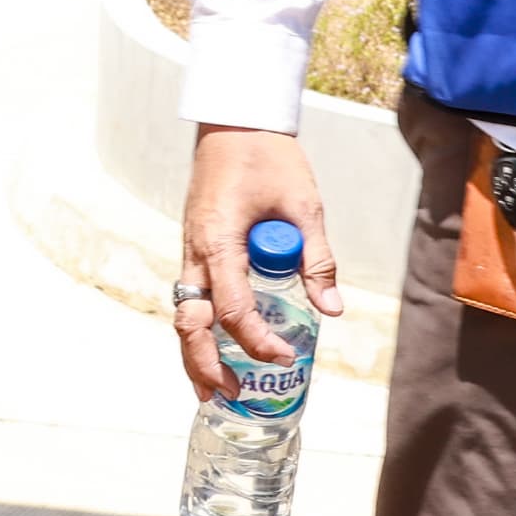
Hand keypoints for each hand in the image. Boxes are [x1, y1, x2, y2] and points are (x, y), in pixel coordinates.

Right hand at [176, 124, 343, 400]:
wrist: (236, 120)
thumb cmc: (268, 157)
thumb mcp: (303, 206)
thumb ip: (316, 260)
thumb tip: (333, 310)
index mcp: (219, 241)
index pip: (232, 308)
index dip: (256, 341)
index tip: (286, 357)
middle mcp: (195, 250)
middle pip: (189, 321)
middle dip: (205, 363)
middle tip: (231, 394)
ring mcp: (190, 248)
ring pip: (182, 312)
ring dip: (194, 352)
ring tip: (214, 388)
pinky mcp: (195, 245)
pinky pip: (189, 296)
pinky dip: (196, 327)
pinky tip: (212, 347)